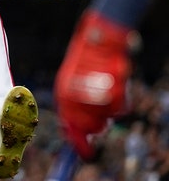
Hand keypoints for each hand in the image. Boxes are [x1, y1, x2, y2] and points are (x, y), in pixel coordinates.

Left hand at [54, 11, 132, 159]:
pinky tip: (117, 84)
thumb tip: (78, 132)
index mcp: (63, 93)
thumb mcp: (75, 81)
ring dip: (111, 108)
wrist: (99, 34)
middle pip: (91, 127)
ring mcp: (92, 90)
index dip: (78, 142)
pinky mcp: (110, 84)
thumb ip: (75, 105)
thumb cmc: (88, 59)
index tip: (86, 152)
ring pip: (108, 117)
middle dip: (99, 125)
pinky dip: (122, 98)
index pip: (70, 126)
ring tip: (108, 90)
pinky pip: (121, 105)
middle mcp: (75, 94)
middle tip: (103, 112)